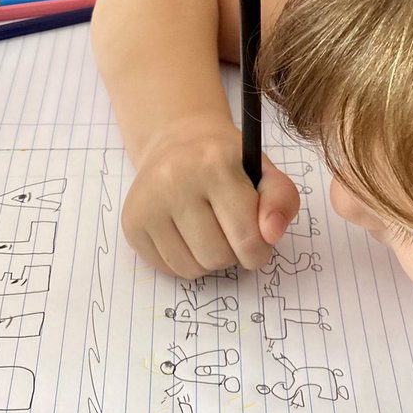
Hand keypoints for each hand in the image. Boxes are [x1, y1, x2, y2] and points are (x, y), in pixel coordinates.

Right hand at [122, 120, 299, 277]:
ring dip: (208, 261)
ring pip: (191, 269)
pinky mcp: (131, 222)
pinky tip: (186, 234)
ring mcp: (148, 202)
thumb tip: (271, 235)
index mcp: (215, 164)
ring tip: (210, 232)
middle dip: (232, 254)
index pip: (247, 238)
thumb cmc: (228, 164)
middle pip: (217, 257)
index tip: (258, 244)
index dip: (259, 252)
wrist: (179, 143)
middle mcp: (175, 180)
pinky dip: (184, 260)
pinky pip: (167, 269)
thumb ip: (281, 202)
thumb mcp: (265, 173)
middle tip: (230, 232)